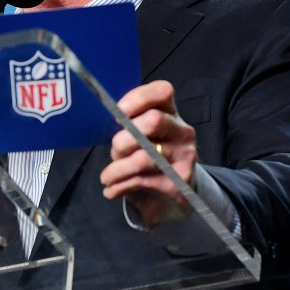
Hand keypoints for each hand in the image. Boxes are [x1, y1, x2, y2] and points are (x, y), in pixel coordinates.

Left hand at [100, 80, 196, 227]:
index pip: (162, 91)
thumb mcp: (140, 138)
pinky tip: (112, 190)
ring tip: (107, 178)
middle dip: (123, 139)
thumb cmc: (149, 159)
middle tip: (115, 152)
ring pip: (143, 157)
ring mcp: (184, 157)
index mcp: (171, 113)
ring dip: (116, 170)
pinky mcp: (179, 182)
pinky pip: (141, 180)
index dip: (138, 98)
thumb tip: (105, 121)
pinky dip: (119, 186)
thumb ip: (128, 126)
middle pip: (153, 121)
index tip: (118, 112)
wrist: (171, 198)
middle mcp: (183, 131)